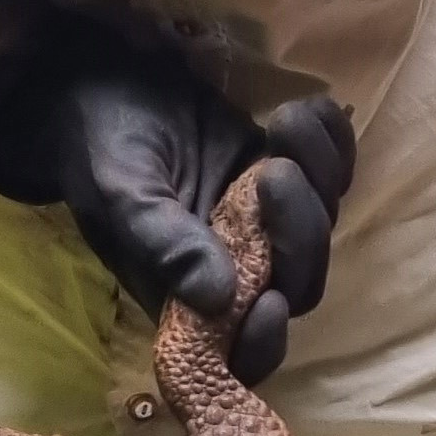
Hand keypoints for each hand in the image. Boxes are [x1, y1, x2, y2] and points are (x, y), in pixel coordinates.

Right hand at [0, 24, 355, 384]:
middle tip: (273, 172)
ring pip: (323, 223)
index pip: (242, 350)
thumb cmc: (101, 148)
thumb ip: (165, 246)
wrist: (103, 85)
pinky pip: (334, 170)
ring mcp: (267, 222)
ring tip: (281, 123)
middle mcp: (236, 268)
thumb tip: (219, 299)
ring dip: (319, 175)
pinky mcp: (286, 173)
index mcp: (189, 296)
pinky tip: (308, 110)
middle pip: (301, 282)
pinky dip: (333, 141)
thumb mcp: (123, 196)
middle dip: (300, 232)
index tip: (270, 300)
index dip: (265, 340)